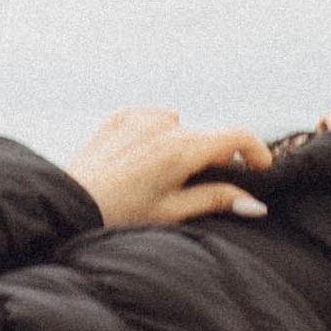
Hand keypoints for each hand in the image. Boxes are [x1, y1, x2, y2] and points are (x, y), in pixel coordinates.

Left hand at [66, 109, 270, 230]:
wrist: (69, 204)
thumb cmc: (120, 214)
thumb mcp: (173, 212)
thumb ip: (216, 200)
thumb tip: (255, 203)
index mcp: (183, 149)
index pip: (236, 136)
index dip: (256, 151)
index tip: (261, 167)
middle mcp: (165, 124)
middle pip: (206, 137)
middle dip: (210, 159)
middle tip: (193, 188)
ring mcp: (141, 116)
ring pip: (179, 128)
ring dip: (180, 146)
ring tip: (156, 178)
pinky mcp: (121, 116)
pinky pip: (153, 120)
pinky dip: (155, 136)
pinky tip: (138, 162)